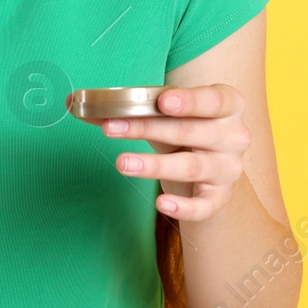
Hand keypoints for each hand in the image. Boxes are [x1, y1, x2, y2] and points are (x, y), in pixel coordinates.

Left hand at [91, 85, 250, 220]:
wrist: (210, 170)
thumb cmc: (184, 132)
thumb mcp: (163, 116)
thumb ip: (126, 108)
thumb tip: (73, 103)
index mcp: (227, 105)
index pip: (213, 100)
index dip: (189, 100)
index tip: (162, 102)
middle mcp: (234, 136)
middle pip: (192, 131)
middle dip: (149, 129)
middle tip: (111, 128)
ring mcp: (229, 169)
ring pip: (192, 166)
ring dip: (155, 165)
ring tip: (121, 163)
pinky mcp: (220, 198)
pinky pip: (204, 205)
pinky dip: (184, 207)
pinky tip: (161, 205)